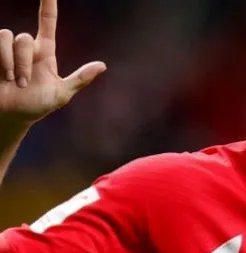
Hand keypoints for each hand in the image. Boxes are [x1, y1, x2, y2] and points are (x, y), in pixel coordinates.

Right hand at [0, 0, 105, 126]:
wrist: (12, 117)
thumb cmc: (35, 106)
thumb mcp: (60, 94)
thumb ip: (80, 79)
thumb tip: (103, 65)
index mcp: (44, 52)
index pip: (47, 21)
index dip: (48, 3)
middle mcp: (26, 47)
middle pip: (24, 38)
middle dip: (23, 63)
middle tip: (23, 84)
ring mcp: (9, 50)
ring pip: (8, 37)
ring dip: (12, 62)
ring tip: (13, 81)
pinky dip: (2, 58)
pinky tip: (4, 76)